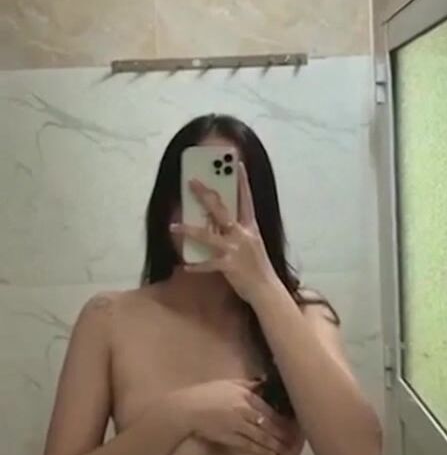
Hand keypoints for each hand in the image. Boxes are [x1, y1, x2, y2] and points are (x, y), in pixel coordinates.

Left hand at [170, 162, 277, 304]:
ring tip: (172, 227)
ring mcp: (236, 249)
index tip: (237, 164)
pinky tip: (185, 265)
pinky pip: (208, 264)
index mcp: (250, 227)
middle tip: (191, 182)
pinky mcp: (230, 266)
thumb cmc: (258, 267)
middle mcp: (243, 234)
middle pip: (221, 210)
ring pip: (207, 235)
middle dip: (205, 195)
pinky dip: (196, 265)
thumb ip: (237, 231)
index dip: (242, 181)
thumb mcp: (253, 244)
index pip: (246, 199)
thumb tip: (216, 220)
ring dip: (188, 230)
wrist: (267, 290)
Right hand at [177, 379, 292, 454]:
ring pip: (262, 436)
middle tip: (295, 440)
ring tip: (287, 449)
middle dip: (283, 433)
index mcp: (246, 394)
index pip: (270, 408)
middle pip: (269, 423)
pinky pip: (250, 445)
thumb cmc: (207, 393)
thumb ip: (248, 383)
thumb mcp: (230, 383)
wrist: (188, 408)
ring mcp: (238, 425)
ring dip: (276, 444)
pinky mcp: (230, 437)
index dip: (283, 418)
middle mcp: (245, 409)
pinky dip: (263, 450)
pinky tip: (272, 454)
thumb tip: (264, 382)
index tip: (293, 424)